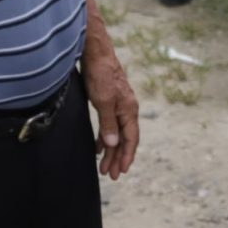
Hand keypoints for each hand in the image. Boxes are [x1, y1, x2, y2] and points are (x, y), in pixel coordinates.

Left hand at [85, 46, 140, 178]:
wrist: (95, 52)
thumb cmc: (100, 74)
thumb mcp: (103, 101)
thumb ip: (108, 123)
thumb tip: (113, 144)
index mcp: (129, 110)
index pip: (131, 139)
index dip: (127, 156)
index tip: (122, 171)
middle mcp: (127, 109)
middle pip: (124, 139)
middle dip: (117, 158)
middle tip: (111, 175)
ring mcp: (118, 105)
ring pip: (116, 133)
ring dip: (110, 150)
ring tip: (103, 167)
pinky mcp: (109, 101)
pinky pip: (110, 125)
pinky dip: (105, 137)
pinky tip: (99, 146)